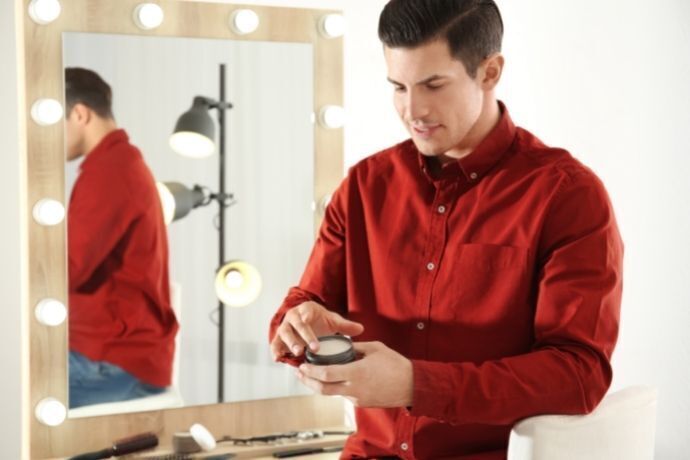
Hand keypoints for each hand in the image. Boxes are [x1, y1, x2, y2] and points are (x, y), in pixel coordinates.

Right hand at [270, 301, 363, 359]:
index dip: (310, 330)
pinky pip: (275, 344)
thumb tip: (360, 329)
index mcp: (305, 310)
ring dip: (289, 345)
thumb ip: (344, 325)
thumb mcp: (332, 321)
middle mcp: (292, 318)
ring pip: (283, 335)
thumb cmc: (319, 320)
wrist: (307, 320)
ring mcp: (284, 328)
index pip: (306, 318)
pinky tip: (278, 359)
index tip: (317, 343)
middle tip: (308, 350)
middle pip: (294, 327)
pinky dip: (275, 351)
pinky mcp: (279, 339)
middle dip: (301, 338)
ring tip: (297, 354)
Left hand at [296, 341, 412, 407]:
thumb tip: (344, 345)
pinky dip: (337, 388)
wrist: (412, 386)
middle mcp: (354, 389)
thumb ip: (356, 347)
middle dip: (308, 382)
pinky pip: (345, 395)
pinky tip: (335, 379)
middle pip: (323, 389)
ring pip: (332, 393)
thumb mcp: (375, 349)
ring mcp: (357, 398)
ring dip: (321, 385)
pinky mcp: (362, 403)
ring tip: (312, 376)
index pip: (326, 374)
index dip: (311, 372)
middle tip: (300, 373)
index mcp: (356, 373)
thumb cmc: (396, 365)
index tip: (302, 366)